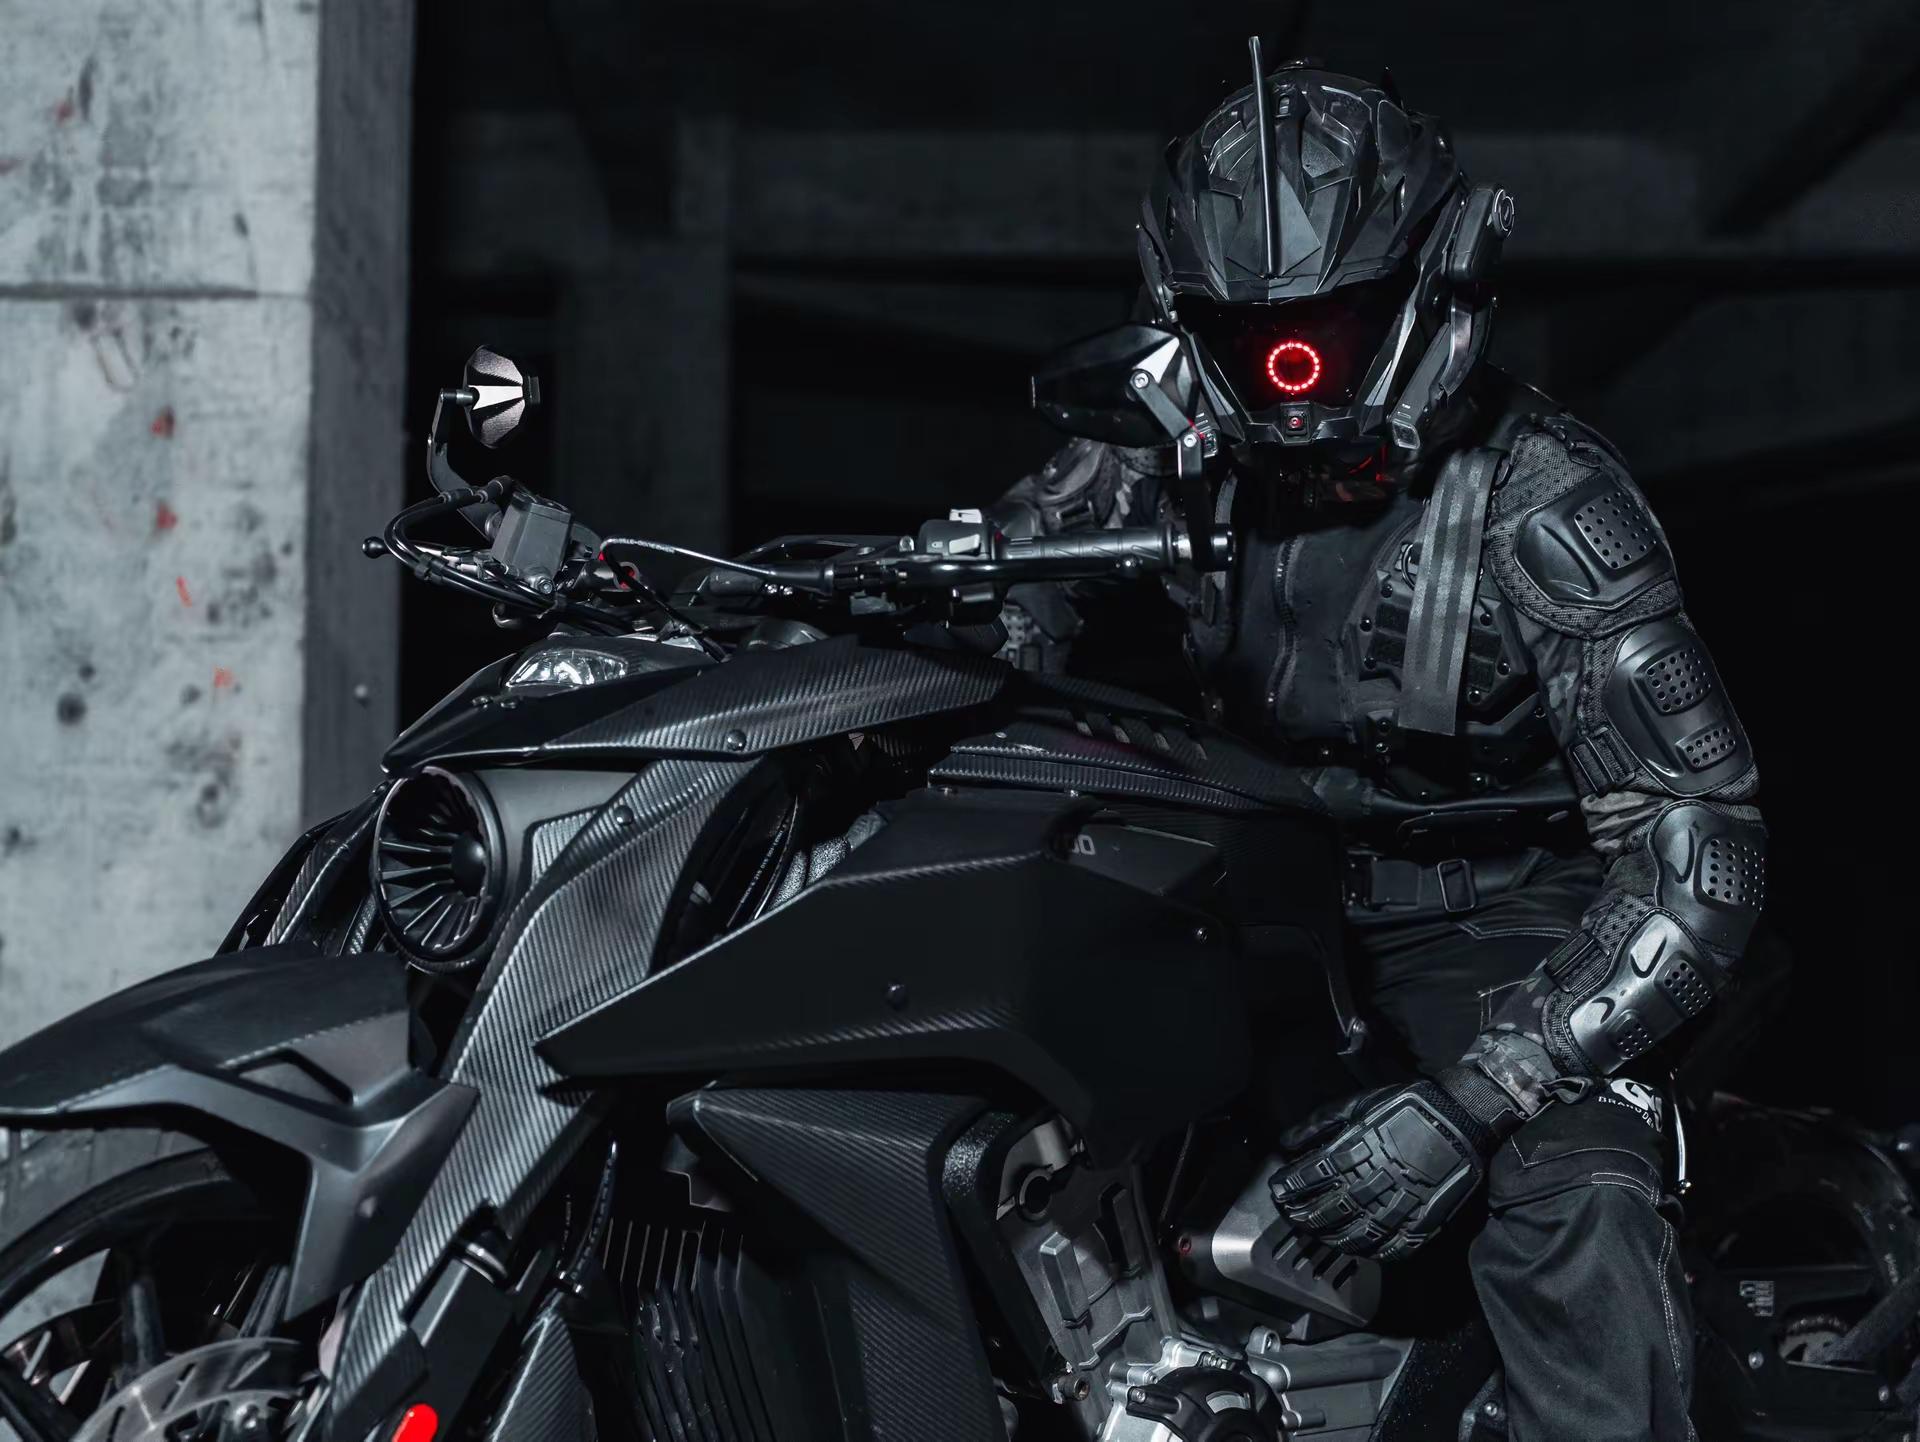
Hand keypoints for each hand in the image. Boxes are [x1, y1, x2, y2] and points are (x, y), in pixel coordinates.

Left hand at [1270, 1075, 1493, 1261]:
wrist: (1459, 1118)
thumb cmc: (1405, 1108)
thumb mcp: (1357, 1104)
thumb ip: (1318, 1123)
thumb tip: (1286, 1141)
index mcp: (1352, 1154)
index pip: (1308, 1178)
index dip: (1288, 1187)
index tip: (1278, 1192)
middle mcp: (1369, 1184)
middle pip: (1325, 1210)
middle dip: (1302, 1215)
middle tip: (1290, 1217)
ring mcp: (1395, 1206)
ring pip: (1352, 1233)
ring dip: (1329, 1237)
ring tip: (1317, 1235)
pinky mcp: (1419, 1222)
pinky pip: (1389, 1247)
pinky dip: (1369, 1251)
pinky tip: (1357, 1249)